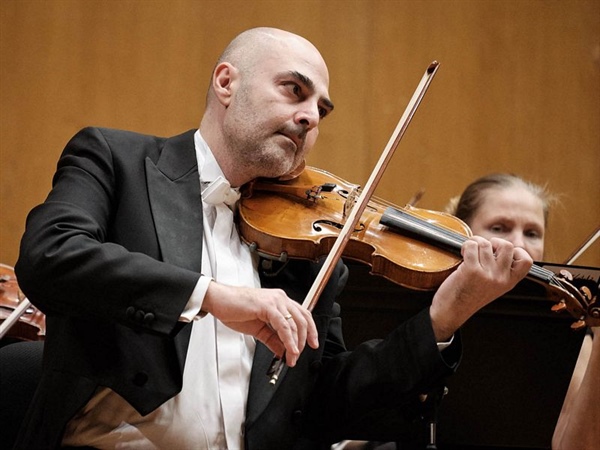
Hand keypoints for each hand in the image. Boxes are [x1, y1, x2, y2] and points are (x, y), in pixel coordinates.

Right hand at [201, 282, 318, 366]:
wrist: (219, 301)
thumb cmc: (235, 309)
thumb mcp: (258, 328)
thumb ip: (273, 339)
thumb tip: (283, 351)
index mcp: (280, 301)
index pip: (303, 315)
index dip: (311, 330)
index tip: (312, 344)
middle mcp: (280, 299)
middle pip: (303, 320)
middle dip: (304, 341)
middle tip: (297, 356)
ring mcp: (275, 301)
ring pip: (295, 325)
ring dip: (296, 344)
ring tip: (292, 357)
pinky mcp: (268, 306)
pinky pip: (283, 326)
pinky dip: (288, 340)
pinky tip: (289, 350)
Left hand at [430, 236, 532, 340]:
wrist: (451, 311)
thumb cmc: (468, 296)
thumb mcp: (493, 286)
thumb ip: (501, 270)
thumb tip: (501, 245)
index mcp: (509, 282)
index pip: (526, 261)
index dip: (517, 251)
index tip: (502, 253)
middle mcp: (501, 278)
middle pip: (507, 245)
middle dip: (494, 242)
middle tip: (484, 250)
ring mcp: (487, 274)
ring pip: (485, 243)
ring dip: (475, 243)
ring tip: (469, 253)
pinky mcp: (471, 270)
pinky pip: (471, 245)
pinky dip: (465, 246)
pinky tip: (462, 254)